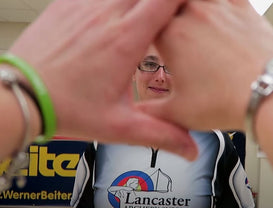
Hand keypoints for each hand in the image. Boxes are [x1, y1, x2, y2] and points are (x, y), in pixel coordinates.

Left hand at [9, 0, 196, 159]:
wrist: (21, 95)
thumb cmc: (66, 108)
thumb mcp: (119, 127)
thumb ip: (162, 135)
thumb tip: (192, 149)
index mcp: (126, 39)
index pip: (166, 0)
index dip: (182, 2)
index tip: (187, 11)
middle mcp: (107, 14)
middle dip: (162, 4)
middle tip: (164, 22)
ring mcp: (85, 5)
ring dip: (137, 4)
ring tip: (137, 25)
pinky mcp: (68, 3)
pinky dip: (114, 3)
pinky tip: (111, 20)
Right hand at [140, 0, 272, 129]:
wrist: (269, 94)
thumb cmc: (228, 102)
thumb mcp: (179, 112)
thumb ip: (150, 112)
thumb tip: (139, 115)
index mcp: (171, 35)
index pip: (146, 20)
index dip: (144, 28)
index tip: (147, 38)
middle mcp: (193, 14)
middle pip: (167, 3)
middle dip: (163, 13)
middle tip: (168, 26)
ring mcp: (220, 7)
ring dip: (187, 6)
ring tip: (188, 15)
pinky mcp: (244, 7)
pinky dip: (218, 1)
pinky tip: (217, 8)